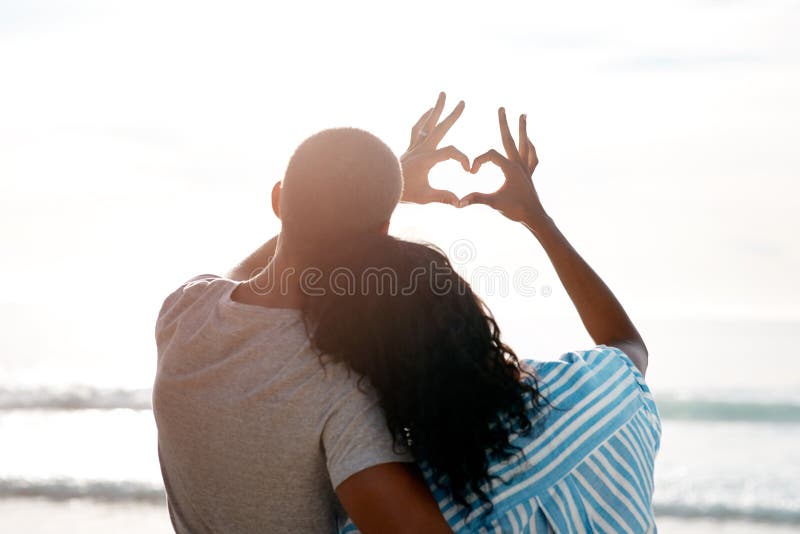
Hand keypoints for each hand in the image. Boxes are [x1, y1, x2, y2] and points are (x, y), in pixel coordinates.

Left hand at [400, 92, 469, 205]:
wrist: (383, 186)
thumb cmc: (404, 192)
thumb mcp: (425, 197)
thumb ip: (443, 197)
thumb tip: (460, 203)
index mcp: (427, 159)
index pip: (451, 152)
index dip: (463, 158)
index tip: (468, 170)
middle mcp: (421, 148)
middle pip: (440, 128)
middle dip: (452, 115)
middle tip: (462, 102)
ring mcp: (414, 146)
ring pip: (426, 123)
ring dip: (435, 109)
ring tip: (441, 95)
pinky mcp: (410, 148)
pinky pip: (416, 129)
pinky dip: (423, 119)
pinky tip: (428, 113)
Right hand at [461, 108, 547, 225]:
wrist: (534, 217)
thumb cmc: (515, 209)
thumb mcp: (493, 203)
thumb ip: (476, 199)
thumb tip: (459, 202)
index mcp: (510, 168)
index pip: (490, 155)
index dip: (478, 161)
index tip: (471, 172)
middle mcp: (519, 164)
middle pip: (509, 139)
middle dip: (504, 123)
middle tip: (502, 108)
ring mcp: (526, 168)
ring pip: (525, 144)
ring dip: (523, 130)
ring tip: (523, 115)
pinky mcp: (530, 174)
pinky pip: (532, 157)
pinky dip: (531, 149)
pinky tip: (529, 143)